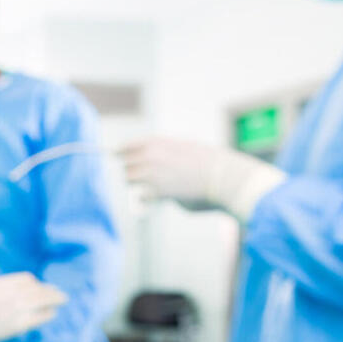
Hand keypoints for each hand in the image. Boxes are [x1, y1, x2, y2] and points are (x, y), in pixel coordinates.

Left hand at [120, 138, 286, 221]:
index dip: (121, 152)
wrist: (226, 177)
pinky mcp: (158, 192)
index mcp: (159, 142)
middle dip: (132, 171)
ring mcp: (153, 173)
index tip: (116, 156)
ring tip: (154, 186)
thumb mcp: (186, 148)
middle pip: (125, 164)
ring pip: (129, 179)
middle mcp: (152, 155)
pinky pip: (141, 197)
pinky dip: (147, 199)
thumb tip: (153, 165)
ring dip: (137, 184)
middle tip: (142, 177)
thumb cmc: (211, 164)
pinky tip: (159, 198)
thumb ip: (167, 154)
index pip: (127, 146)